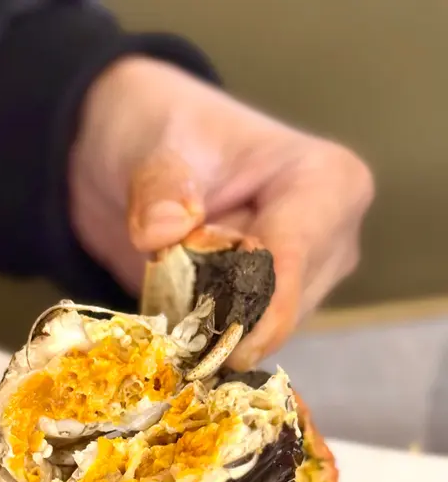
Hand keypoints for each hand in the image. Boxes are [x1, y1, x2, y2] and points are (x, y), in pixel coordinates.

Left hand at [69, 57, 373, 369]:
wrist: (149, 153)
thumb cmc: (169, 133)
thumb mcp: (155, 147)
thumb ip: (158, 188)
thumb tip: (160, 231)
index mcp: (329, 184)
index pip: (295, 260)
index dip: (255, 307)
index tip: (223, 348)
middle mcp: (333, 240)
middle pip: (282, 307)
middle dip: (224, 316)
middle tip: (167, 296)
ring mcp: (308, 279)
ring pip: (262, 332)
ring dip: (210, 325)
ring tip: (168, 284)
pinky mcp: (276, 308)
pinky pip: (245, 340)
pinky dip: (206, 334)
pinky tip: (176, 307)